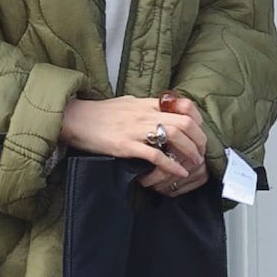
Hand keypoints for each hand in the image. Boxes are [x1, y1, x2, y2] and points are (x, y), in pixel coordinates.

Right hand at [60, 96, 206, 182]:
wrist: (74, 119)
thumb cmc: (99, 114)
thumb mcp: (127, 103)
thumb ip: (146, 108)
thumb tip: (161, 111)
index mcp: (146, 103)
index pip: (182, 108)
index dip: (197, 123)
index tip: (201, 135)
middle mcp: (144, 114)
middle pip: (184, 122)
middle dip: (199, 139)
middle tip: (202, 153)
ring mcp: (135, 129)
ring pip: (174, 136)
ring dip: (189, 151)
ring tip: (193, 163)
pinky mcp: (125, 145)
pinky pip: (155, 155)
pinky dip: (170, 165)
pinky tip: (178, 173)